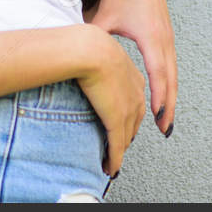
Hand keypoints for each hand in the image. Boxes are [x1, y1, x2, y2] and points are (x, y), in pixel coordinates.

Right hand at [75, 24, 147, 176]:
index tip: (119, 124)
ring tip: (110, 160)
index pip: (134, 102)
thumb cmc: (86, 43)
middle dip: (125, 135)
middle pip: (133, 122)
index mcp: (132, 76)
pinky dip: (114, 160)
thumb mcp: (95, 50)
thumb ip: (91, 57)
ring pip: (126, 137)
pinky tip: (110, 167)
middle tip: (115, 145)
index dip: (127, 116)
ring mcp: (128, 108)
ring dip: (118, 150)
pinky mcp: (117, 120)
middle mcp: (136, 94)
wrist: (89, 49)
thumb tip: (75, 54)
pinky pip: (116, 146)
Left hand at [85, 0, 176, 134]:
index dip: (159, 95)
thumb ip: (94, 37)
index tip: (158, 116)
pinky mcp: (165, 36)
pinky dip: (168, 83)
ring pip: (172, 73)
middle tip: (165, 129)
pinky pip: (170, 64)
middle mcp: (163, 38)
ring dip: (170, 96)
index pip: (157, 72)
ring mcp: (167, 37)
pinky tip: (163, 97)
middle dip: (168, 105)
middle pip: (170, 78)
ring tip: (165, 120)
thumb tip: (76, 56)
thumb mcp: (104, 15)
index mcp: (150, 35)